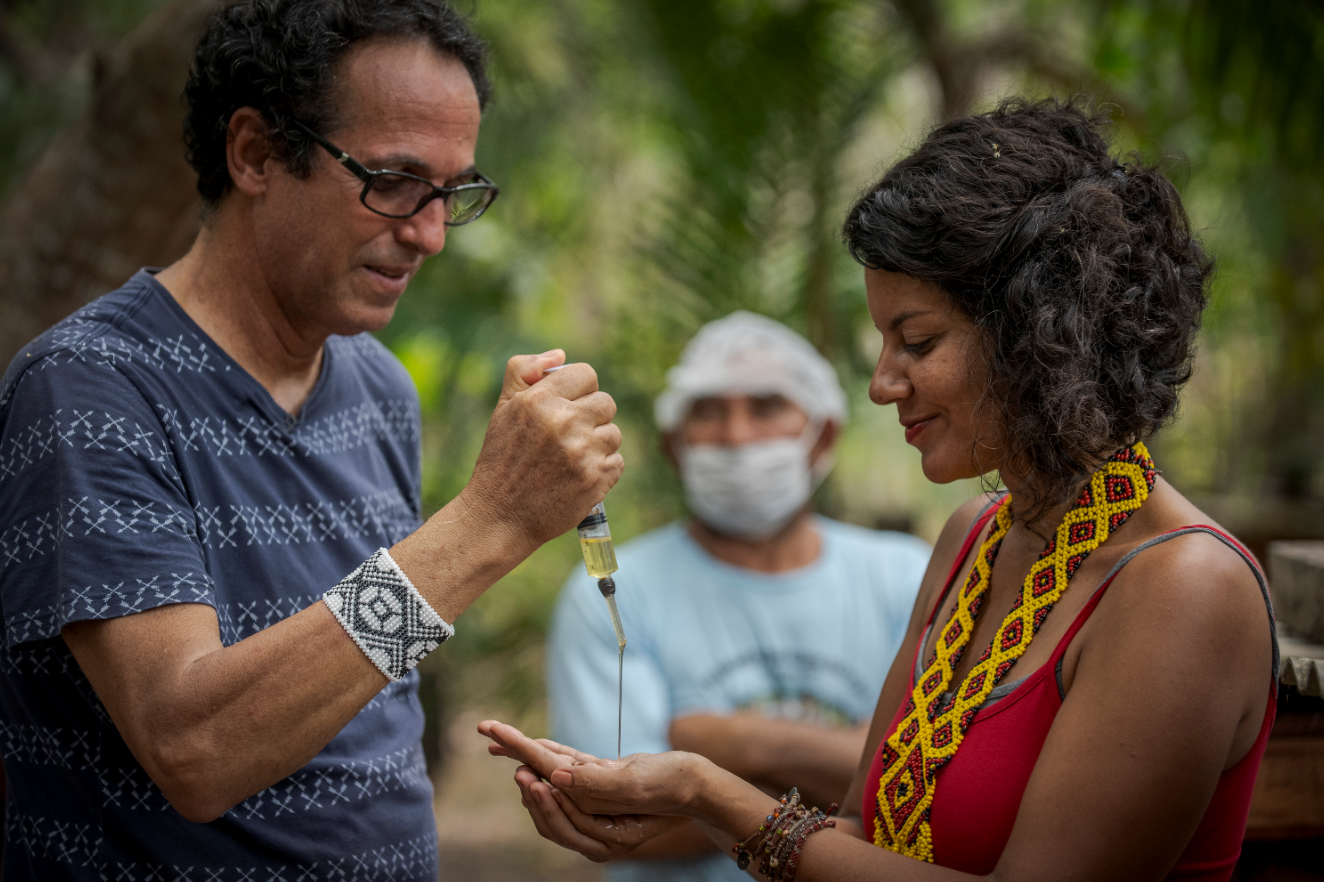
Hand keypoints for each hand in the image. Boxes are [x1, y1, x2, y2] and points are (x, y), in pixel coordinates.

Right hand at [462, 351, 623, 548]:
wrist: (500, 516)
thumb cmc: (502, 460)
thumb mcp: (503, 409)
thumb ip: (524, 371)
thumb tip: (560, 355)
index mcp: (541, 399)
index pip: (586, 374)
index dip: (579, 390)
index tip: (567, 406)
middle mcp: (565, 422)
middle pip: (606, 403)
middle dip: (591, 417)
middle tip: (569, 436)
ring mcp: (583, 452)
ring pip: (614, 433)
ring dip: (598, 444)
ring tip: (571, 458)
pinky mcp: (596, 479)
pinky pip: (617, 462)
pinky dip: (603, 469)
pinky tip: (578, 476)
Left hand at [512, 765, 687, 861]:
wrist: (696, 781)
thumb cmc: (672, 784)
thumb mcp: (634, 783)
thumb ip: (595, 783)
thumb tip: (556, 776)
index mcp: (608, 839)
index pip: (565, 826)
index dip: (544, 802)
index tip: (528, 778)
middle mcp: (599, 830)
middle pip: (554, 817)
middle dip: (532, 793)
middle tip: (516, 769)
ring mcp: (600, 811)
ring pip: (558, 798)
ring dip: (535, 775)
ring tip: (513, 757)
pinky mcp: (604, 789)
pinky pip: (572, 779)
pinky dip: (551, 762)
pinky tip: (536, 747)